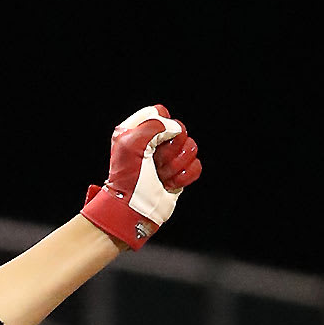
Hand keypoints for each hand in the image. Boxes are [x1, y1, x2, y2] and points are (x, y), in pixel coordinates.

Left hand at [80, 105, 201, 249]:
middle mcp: (152, 143)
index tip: (153, 142)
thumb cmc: (128, 182)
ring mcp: (166, 158)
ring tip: (160, 176)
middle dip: (170, 150)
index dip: (162, 125)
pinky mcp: (178, 173)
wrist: (134, 211)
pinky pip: (196, 165)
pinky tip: (169, 184)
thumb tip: (173, 128)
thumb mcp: (130, 146)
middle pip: (180, 129)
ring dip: (176, 165)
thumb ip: (152, 126)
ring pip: (191, 147)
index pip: (160, 112)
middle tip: (155, 163)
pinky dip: (184, 177)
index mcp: (136, 133)